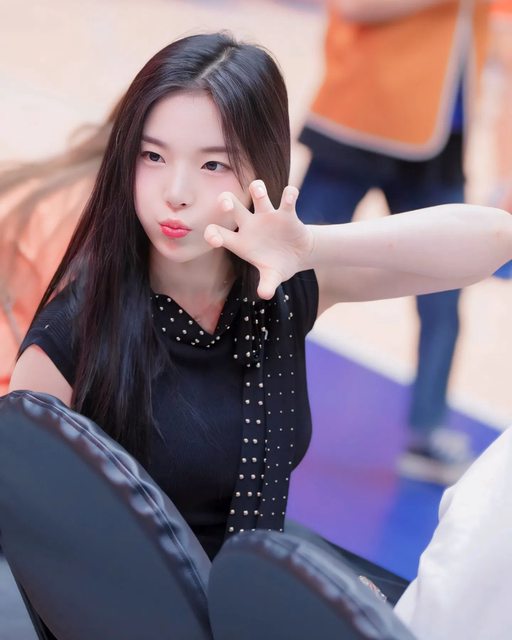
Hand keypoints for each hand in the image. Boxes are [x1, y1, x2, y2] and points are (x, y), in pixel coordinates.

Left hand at [204, 180, 313, 298]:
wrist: (297, 256)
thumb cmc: (277, 265)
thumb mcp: (272, 276)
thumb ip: (267, 284)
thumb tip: (265, 294)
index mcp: (240, 241)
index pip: (218, 233)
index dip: (213, 234)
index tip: (215, 239)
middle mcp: (251, 224)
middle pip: (233, 205)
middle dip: (227, 201)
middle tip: (227, 204)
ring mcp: (268, 216)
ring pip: (258, 194)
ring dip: (257, 189)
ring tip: (258, 191)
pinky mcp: (286, 213)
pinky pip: (287, 199)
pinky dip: (289, 195)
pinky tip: (290, 196)